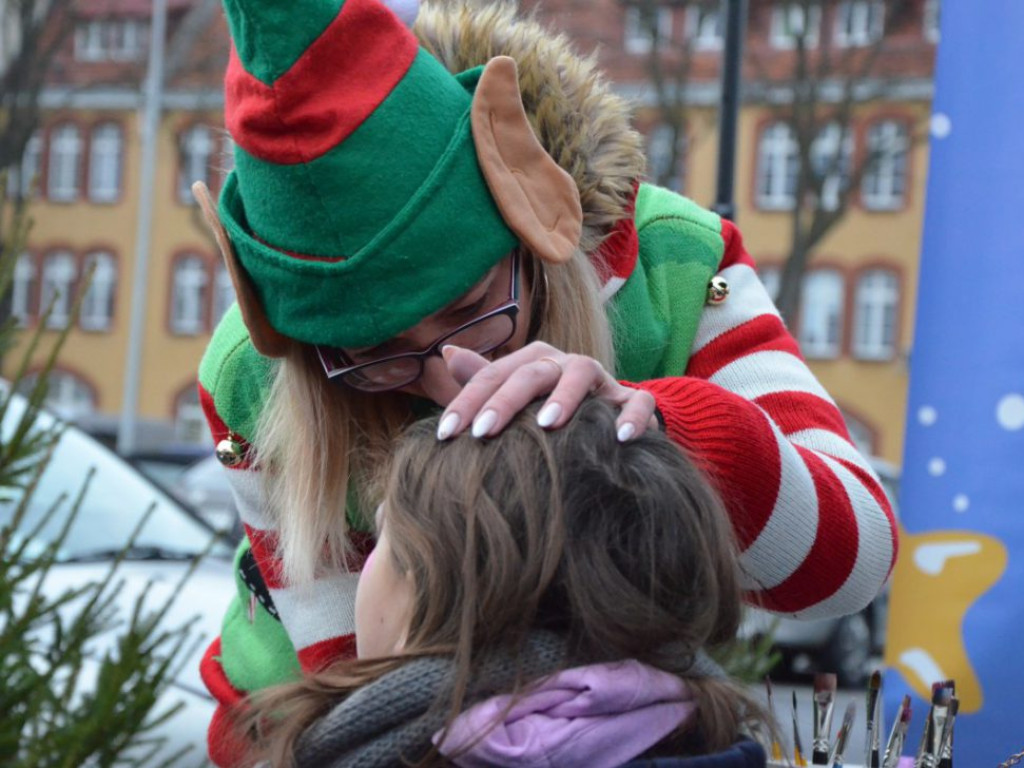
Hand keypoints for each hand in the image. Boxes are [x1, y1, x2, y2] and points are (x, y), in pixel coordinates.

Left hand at [436, 343, 657, 441]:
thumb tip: (447, 354)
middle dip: (505, 401)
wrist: (610, 421)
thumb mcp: (515, 398)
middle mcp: (564, 363)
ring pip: (583, 371)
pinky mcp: (632, 400)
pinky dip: (632, 416)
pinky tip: (619, 438)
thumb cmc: (549, 411)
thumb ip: (483, 380)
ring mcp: (601, 380)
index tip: (444, 435)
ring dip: (565, 396)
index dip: (466, 403)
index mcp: (533, 361)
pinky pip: (638, 401)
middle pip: (532, 372)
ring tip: (547, 425)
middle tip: (482, 432)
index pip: (493, 376)